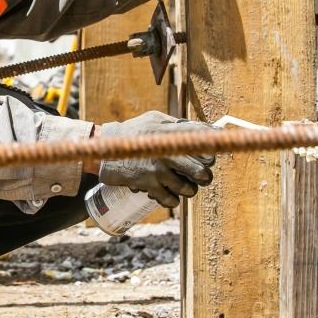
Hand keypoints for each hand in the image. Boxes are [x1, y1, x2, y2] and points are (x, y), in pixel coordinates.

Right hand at [98, 111, 215, 207]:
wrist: (106, 148)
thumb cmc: (133, 131)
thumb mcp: (155, 119)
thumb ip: (177, 124)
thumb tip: (203, 130)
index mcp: (170, 132)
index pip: (203, 141)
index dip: (212, 151)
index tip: (210, 157)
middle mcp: (167, 151)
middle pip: (201, 171)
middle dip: (204, 176)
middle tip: (201, 176)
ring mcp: (158, 170)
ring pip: (188, 188)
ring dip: (189, 189)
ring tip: (185, 185)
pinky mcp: (148, 185)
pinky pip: (171, 199)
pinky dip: (173, 199)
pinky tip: (170, 194)